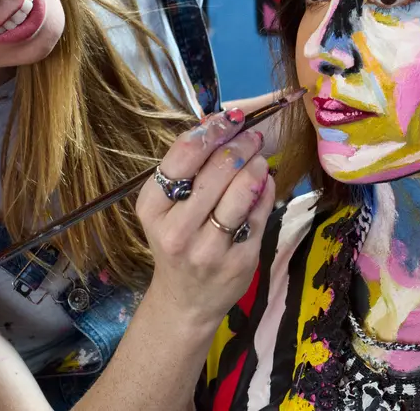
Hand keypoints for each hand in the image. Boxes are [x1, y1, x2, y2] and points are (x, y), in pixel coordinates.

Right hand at [135, 108, 274, 326]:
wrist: (185, 300)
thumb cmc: (177, 242)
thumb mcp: (166, 209)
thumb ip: (188, 170)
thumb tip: (221, 121)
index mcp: (152, 208)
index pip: (184, 155)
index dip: (213, 130)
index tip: (230, 119)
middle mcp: (177, 229)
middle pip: (217, 169)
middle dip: (241, 144)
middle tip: (253, 136)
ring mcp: (209, 248)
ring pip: (242, 190)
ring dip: (256, 165)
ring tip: (259, 159)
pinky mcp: (239, 260)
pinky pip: (260, 213)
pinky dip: (266, 191)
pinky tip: (264, 183)